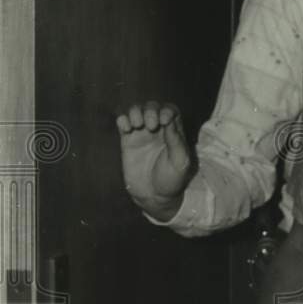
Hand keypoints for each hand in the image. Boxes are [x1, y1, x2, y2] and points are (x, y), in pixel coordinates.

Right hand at [117, 101, 193, 221]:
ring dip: (135, 111)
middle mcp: (158, 129)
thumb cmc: (172, 180)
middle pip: (152, 107)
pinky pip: (123, 122)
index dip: (166, 110)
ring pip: (136, 110)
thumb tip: (168, 120)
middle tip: (151, 125)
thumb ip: (176, 141)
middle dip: (150, 110)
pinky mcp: (127, 140)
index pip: (170, 110)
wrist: (154, 196)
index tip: (164, 120)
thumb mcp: (180, 162)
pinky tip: (126, 128)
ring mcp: (141, 133)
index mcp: (174, 132)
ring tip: (137, 125)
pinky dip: (122, 119)